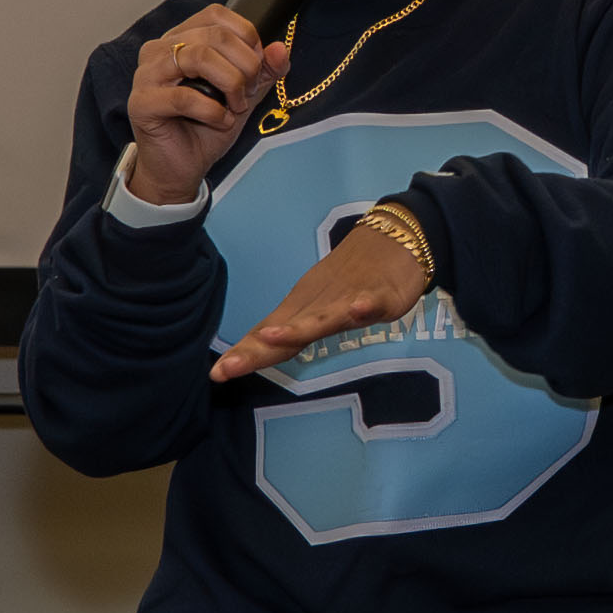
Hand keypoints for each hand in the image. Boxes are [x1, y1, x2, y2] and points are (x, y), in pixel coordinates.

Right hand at [118, 8, 269, 213]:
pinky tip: (221, 121)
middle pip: (214, 35)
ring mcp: (146, 74)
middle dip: (245, 65)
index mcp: (180, 39)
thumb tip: (280, 49)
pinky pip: (184, 97)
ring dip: (230, 84)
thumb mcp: (244, 94)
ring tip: (236, 106)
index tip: (257, 66)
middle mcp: (159, 50)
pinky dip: (213, 111)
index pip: (217, 15)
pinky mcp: (141, 103)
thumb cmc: (206, 127)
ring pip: (199, 58)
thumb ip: (263, 70)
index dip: (246, 37)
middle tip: (248, 92)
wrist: (182, 168)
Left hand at [215, 208, 432, 387]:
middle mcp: (319, 305)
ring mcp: (349, 299)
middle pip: (286, 331)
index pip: (268, 336)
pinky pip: (372, 301)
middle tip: (226, 368)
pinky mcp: (381, 295)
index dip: (245, 355)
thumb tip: (256, 349)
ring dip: (298, 328)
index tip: (217, 374)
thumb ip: (294, 332)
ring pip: (323, 317)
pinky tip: (357, 310)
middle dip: (256, 350)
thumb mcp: (320, 309)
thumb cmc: (352, 279)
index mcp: (303, 310)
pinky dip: (364, 306)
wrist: (394, 238)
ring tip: (272, 337)